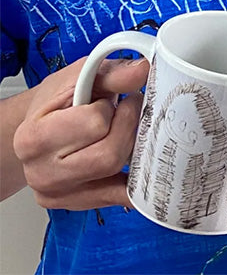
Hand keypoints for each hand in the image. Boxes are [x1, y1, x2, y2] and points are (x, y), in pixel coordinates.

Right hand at [11, 56, 148, 210]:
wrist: (40, 126)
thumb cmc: (58, 102)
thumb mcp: (81, 77)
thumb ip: (113, 74)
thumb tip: (142, 70)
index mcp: (36, 137)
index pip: (96, 124)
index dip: (113, 108)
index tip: (113, 100)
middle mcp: (41, 173)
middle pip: (109, 156)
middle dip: (128, 129)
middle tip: (127, 112)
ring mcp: (57, 194)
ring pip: (117, 176)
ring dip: (131, 149)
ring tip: (122, 130)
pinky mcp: (75, 204)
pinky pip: (117, 197)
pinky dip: (133, 179)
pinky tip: (136, 162)